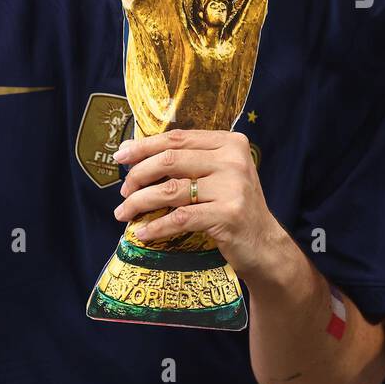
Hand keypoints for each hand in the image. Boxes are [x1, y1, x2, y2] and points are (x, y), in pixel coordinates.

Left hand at [112, 130, 288, 278]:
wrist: (264, 244)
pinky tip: (143, 232)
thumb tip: (136, 154)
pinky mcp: (228, 214)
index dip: (144, 146)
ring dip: (140, 202)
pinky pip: (180, 218)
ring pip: (171, 189)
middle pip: (171, 160)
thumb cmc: (233, 208)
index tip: (120, 156)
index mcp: (230, 143)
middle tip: (123, 192)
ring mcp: (232, 187)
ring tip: (123, 213)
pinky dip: (156, 226)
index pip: (178, 138)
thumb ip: (191, 161)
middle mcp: (233, 160)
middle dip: (138, 175)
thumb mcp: (220, 175)